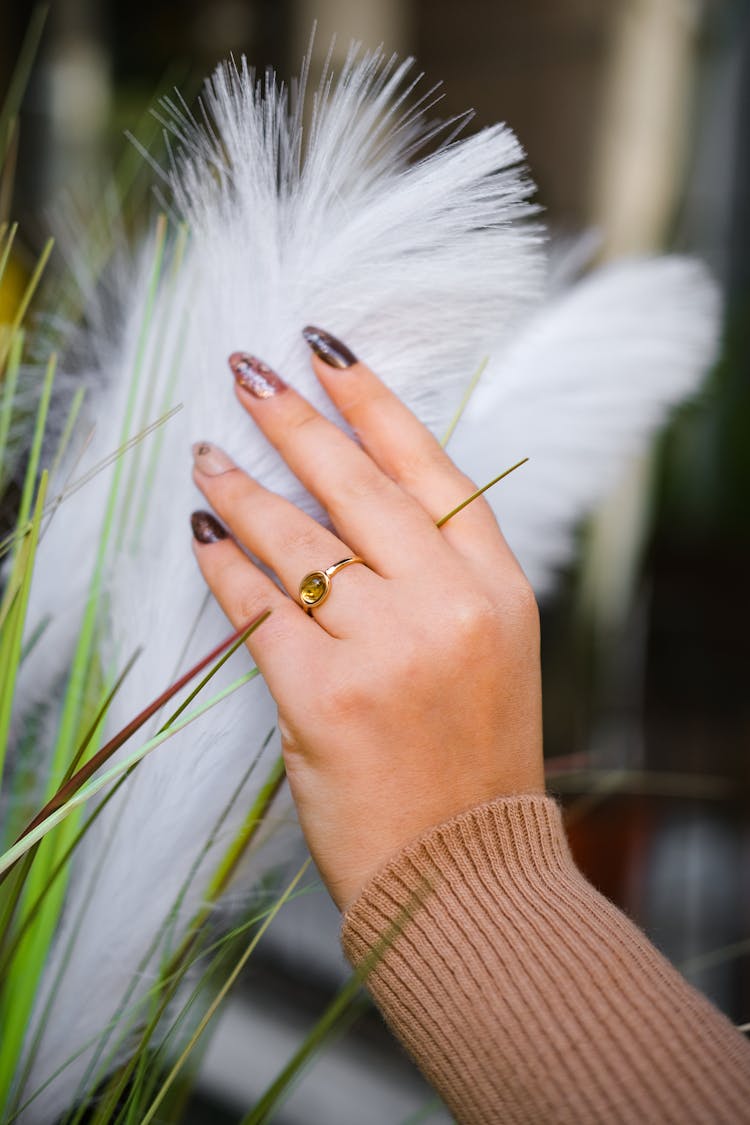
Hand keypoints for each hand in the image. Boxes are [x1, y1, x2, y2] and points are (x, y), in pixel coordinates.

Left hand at [191, 328, 543, 910]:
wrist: (464, 873)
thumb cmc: (473, 762)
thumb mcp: (493, 651)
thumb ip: (443, 574)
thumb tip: (359, 503)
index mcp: (498, 588)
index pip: (429, 467)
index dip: (373, 400)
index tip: (327, 350)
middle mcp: (448, 606)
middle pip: (357, 485)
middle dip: (295, 418)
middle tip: (248, 373)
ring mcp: (389, 648)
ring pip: (299, 539)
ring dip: (242, 489)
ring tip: (208, 456)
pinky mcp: (326, 697)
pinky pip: (260, 608)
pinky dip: (224, 566)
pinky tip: (200, 534)